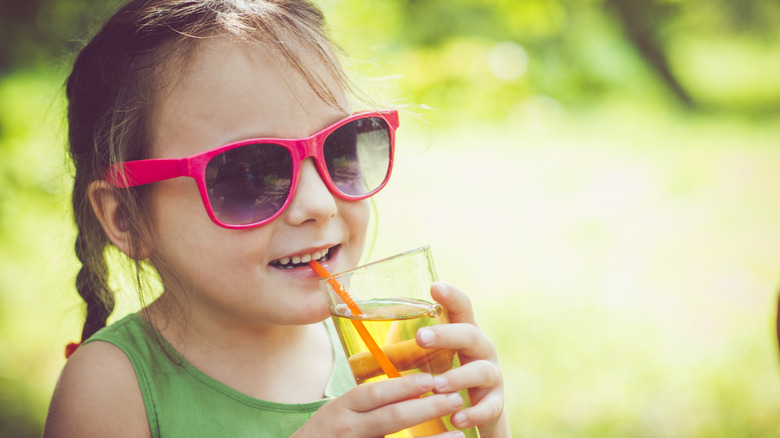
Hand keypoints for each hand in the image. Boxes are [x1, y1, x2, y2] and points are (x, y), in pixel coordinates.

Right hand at [292, 373, 466, 437]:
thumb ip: (364, 404)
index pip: (373, 394)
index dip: (402, 386)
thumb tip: (407, 388)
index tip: (430, 379)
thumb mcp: (337, 414)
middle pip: (390, 418)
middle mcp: (346, 429)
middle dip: (425, 408)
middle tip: (454, 399)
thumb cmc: (324, 436)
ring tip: (459, 434)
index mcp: (340, 409)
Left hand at [416, 282, 510, 437]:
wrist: (477, 415)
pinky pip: (488, 407)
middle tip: (421, 338)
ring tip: (438, 385)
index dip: (451, 296)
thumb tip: (357, 354)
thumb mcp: (432, 362)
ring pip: (482, 371)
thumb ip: (409, 353)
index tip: (435, 286)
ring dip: (459, 377)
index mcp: (463, 335)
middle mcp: (481, 351)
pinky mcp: (495, 403)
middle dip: (447, 335)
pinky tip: (457, 417)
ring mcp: (491, 376)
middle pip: (471, 334)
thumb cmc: (446, 380)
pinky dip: (473, 413)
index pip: (462, 309)